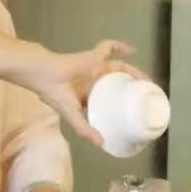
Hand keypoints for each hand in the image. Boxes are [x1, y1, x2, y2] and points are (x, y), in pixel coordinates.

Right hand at [12, 39, 148, 146]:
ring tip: (146, 81)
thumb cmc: (55, 94)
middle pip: (119, 82)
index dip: (123, 102)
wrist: (43, 74)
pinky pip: (108, 47)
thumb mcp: (71, 115)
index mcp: (90, 94)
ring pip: (119, 67)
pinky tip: (133, 51)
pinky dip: (120, 47)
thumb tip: (102, 144)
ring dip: (133, 72)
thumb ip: (84, 129)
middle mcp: (94, 80)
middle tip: (146, 95)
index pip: (111, 97)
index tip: (136, 109)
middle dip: (133, 88)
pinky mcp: (93, 56)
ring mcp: (94, 67)